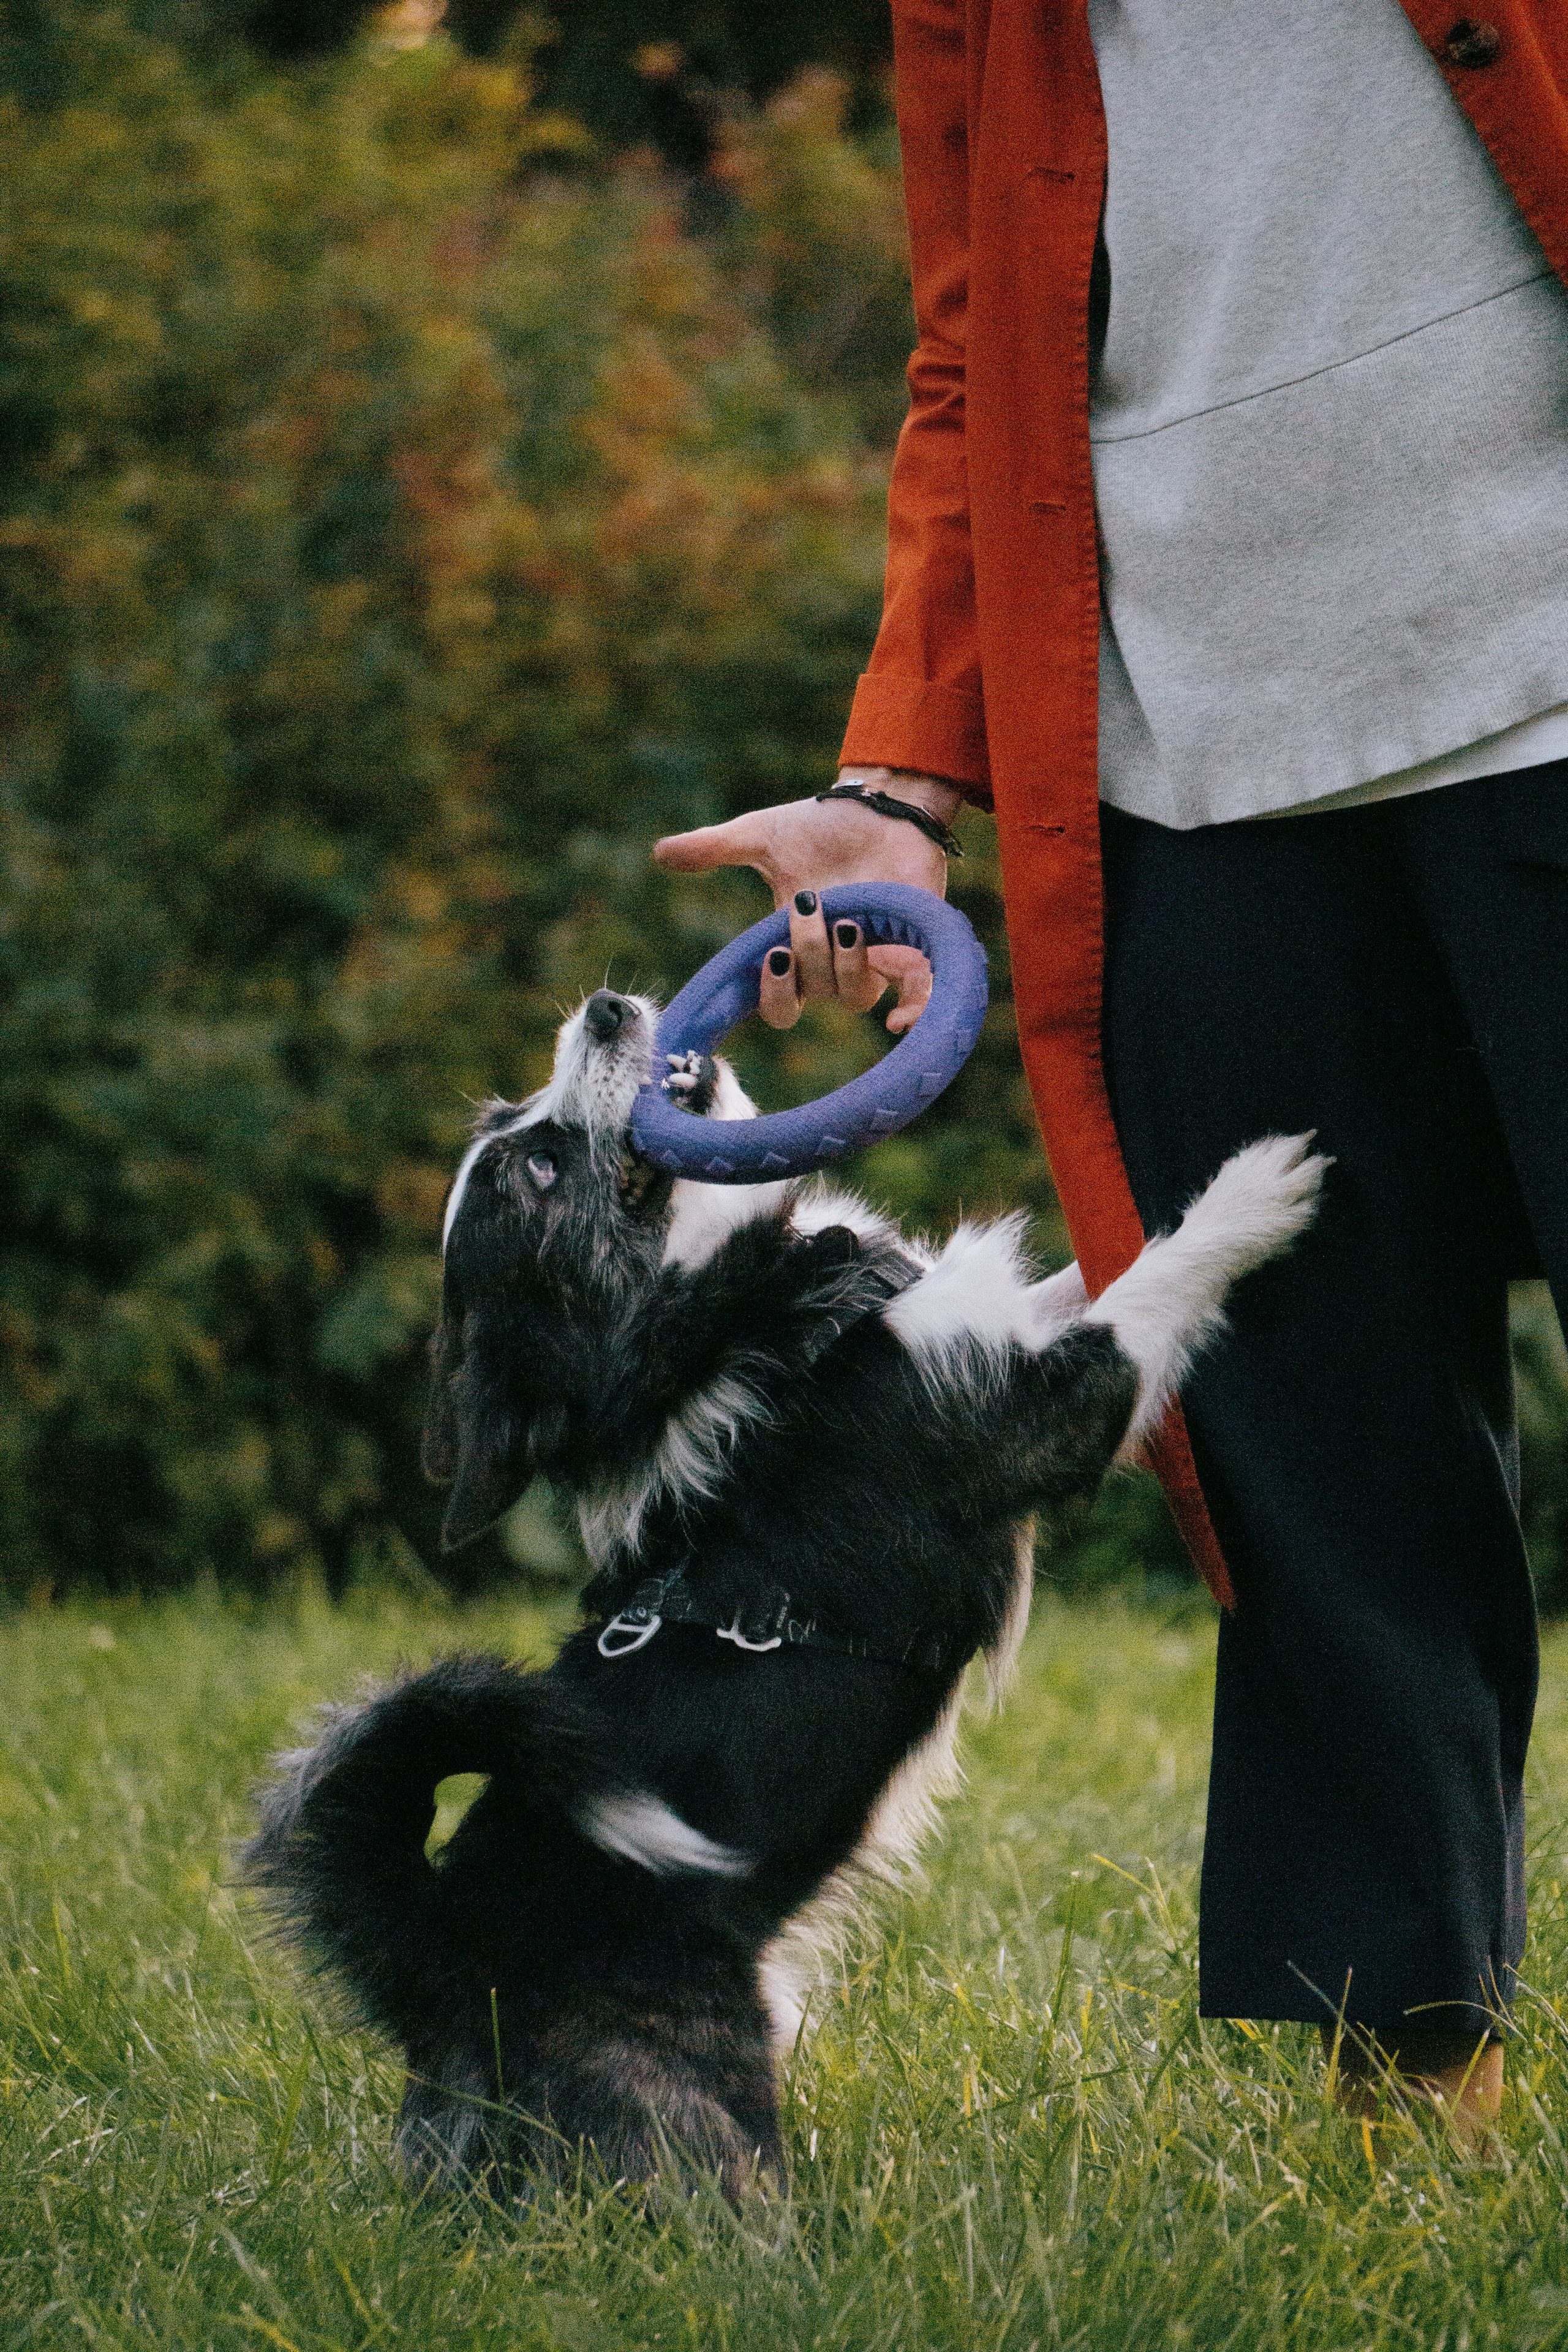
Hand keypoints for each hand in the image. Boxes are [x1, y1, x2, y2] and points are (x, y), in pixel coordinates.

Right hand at [653, 770, 962, 1032]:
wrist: (881, 804)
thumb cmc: (821, 825)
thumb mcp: (761, 836)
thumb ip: (713, 849)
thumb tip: (659, 853)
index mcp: (793, 948)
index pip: (777, 1001)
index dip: (771, 994)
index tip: (769, 960)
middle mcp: (832, 964)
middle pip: (814, 995)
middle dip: (807, 957)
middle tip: (807, 907)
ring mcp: (874, 959)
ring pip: (855, 996)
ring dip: (846, 963)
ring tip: (846, 918)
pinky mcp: (915, 946)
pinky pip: (918, 994)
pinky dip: (912, 1010)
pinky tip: (898, 1022)